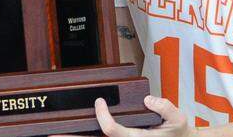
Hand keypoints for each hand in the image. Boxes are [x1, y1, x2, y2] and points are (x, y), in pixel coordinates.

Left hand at [53, 96, 188, 136]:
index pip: (112, 131)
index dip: (102, 116)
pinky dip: (88, 136)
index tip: (99, 101)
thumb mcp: (179, 119)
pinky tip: (75, 133)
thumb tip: (148, 99)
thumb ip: (166, 107)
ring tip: (55, 134)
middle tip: (53, 133)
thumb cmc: (180, 133)